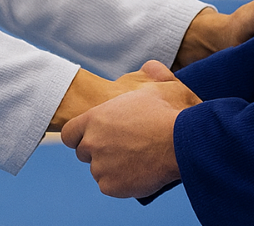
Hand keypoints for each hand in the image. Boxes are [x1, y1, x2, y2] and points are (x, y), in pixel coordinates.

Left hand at [60, 60, 200, 197]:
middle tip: (123, 148)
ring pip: (99, 170)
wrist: (183, 142)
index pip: (69, 133)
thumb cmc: (172, 113)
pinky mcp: (111, 186)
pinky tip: (139, 173)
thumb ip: (150, 72)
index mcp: (96, 118)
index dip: (81, 136)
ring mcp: (100, 167)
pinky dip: (122, 182)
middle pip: (84, 152)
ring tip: (136, 160)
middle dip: (99, 151)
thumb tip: (150, 67)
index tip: (96, 136)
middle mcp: (92, 143)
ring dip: (112, 167)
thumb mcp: (161, 85)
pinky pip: (111, 186)